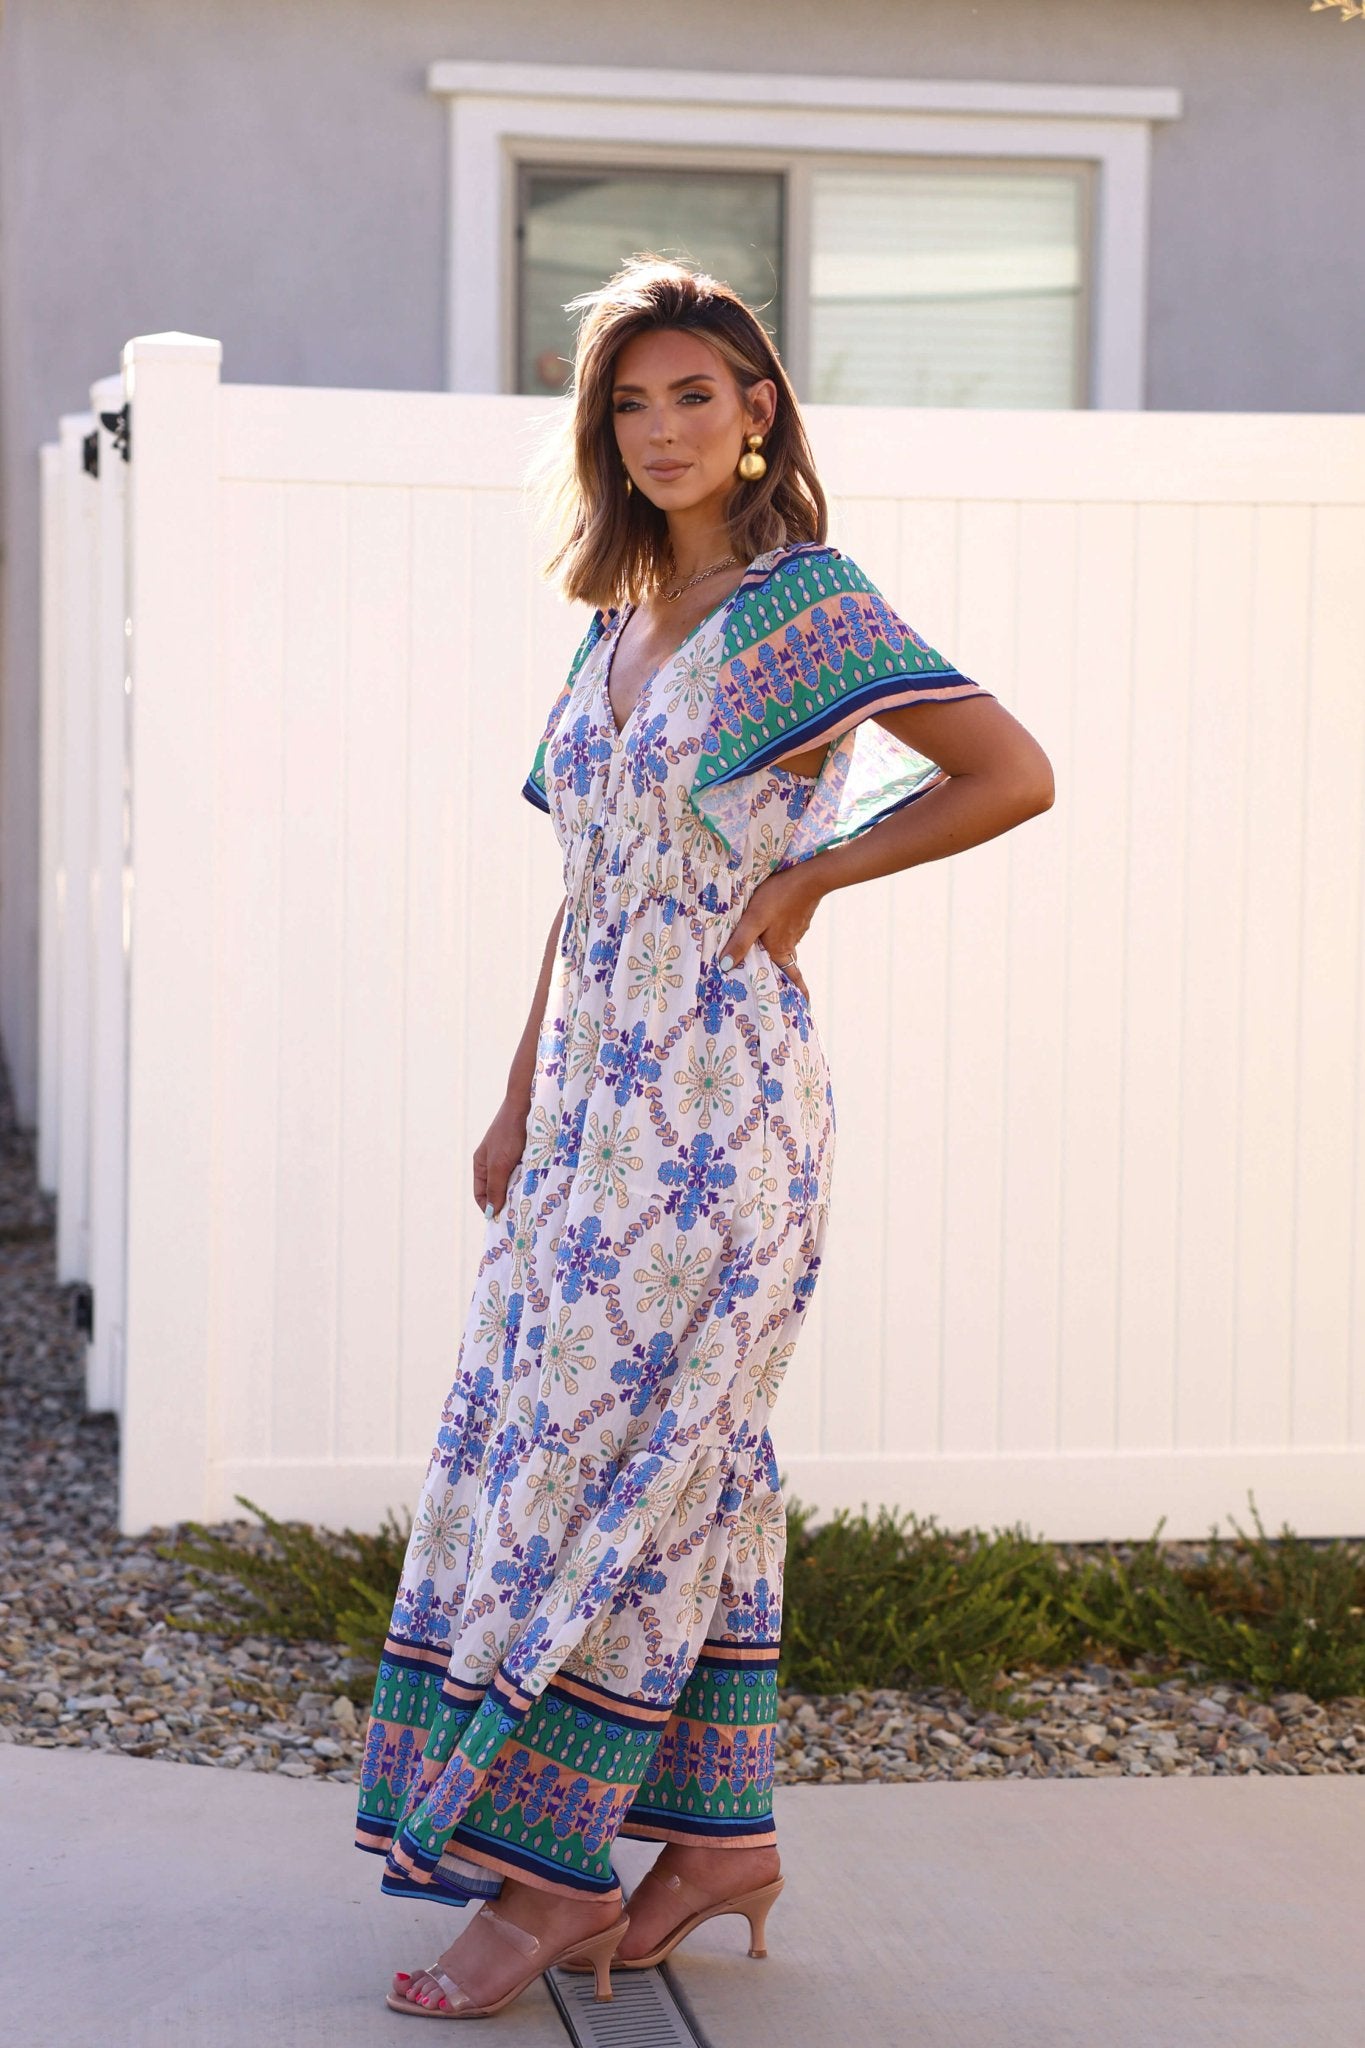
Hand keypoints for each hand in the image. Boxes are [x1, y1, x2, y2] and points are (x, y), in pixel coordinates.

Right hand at [474, 1093, 530, 1217]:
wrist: (526, 1104)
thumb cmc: (508, 1133)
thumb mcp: (499, 1164)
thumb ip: (495, 1188)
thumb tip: (491, 1213)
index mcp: (481, 1165)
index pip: (481, 1195)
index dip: (490, 1208)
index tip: (503, 1220)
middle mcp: (494, 1163)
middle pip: (498, 1191)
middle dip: (507, 1202)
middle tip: (520, 1215)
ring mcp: (510, 1158)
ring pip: (514, 1183)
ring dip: (520, 1192)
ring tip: (530, 1203)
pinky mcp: (525, 1154)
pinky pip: (526, 1174)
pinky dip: (530, 1181)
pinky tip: (538, 1187)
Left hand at [718, 866, 821, 1004]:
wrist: (809, 875)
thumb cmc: (779, 897)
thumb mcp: (754, 919)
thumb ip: (740, 942)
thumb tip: (725, 966)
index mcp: (780, 950)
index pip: (793, 978)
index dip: (798, 992)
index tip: (804, 1005)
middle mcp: (790, 943)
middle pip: (785, 963)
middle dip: (781, 974)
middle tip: (776, 982)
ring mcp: (797, 929)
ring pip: (785, 945)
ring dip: (777, 950)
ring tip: (764, 950)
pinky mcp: (799, 915)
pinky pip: (787, 929)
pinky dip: (780, 932)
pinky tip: (772, 924)